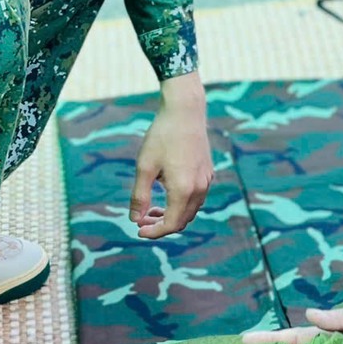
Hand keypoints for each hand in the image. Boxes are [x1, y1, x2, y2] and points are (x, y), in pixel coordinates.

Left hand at [130, 77, 211, 238]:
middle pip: (182, 221)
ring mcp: (205, 181)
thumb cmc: (162, 137)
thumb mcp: (145, 167)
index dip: (154, 232)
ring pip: (190, 211)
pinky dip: (181, 204)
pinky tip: (166, 193)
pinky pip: (196, 199)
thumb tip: (135, 219)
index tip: (138, 230)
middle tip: (141, 220)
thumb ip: (140, 196)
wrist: (185, 112)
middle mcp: (199, 189)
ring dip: (172, 215)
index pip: (171, 224)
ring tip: (151, 208)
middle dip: (161, 225)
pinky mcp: (207, 173)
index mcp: (183, 190)